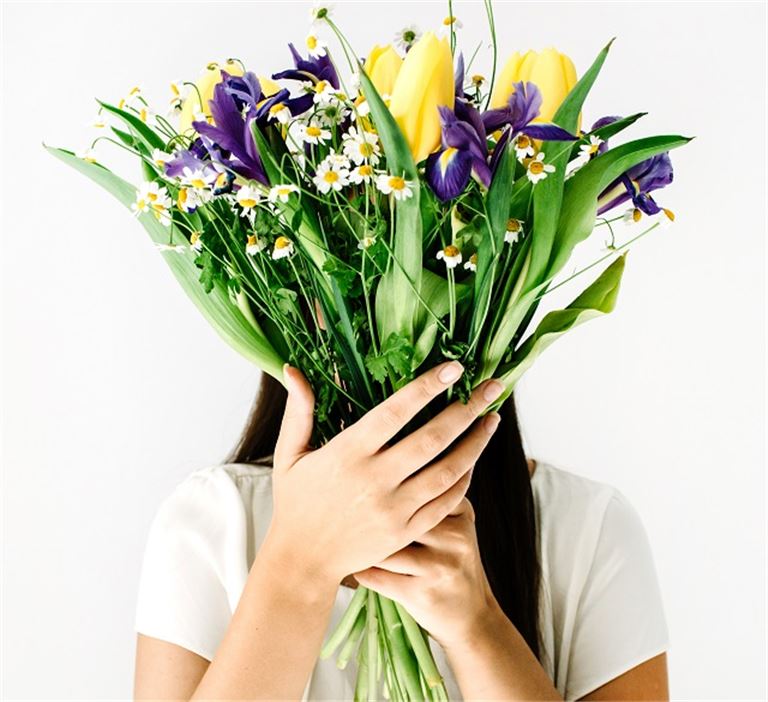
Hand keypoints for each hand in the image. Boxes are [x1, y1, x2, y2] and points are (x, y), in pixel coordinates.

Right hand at [261, 361, 503, 588]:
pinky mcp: (406, 531)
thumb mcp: (290, 455)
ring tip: (492, 419)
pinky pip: (446, 501)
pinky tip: (474, 458)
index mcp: (346, 453)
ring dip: (475, 442)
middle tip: (493, 386)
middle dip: (467, 409)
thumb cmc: (296, 502)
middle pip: (432, 438)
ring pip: (447, 470)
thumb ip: (298, 411)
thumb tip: (291, 369)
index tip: (455, 368)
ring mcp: (394, 509)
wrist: (303, 562)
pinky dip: (464, 478)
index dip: (427, 387)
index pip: (395, 412)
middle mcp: (374, 480)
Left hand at [352, 497, 502, 648]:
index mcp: (460, 512)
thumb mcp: (457, 525)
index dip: (386, 489)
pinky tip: (359, 568)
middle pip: (397, 513)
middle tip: (346, 514)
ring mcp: (439, 565)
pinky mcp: (422, 593)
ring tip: (351, 544)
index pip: (416, 486)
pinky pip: (377, 576)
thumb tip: (392, 463)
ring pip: (384, 545)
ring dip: (362, 547)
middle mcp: (454, 535)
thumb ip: (435, 495)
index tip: (363, 490)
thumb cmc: (451, 563)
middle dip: (368, 516)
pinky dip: (362, 571)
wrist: (471, 618)